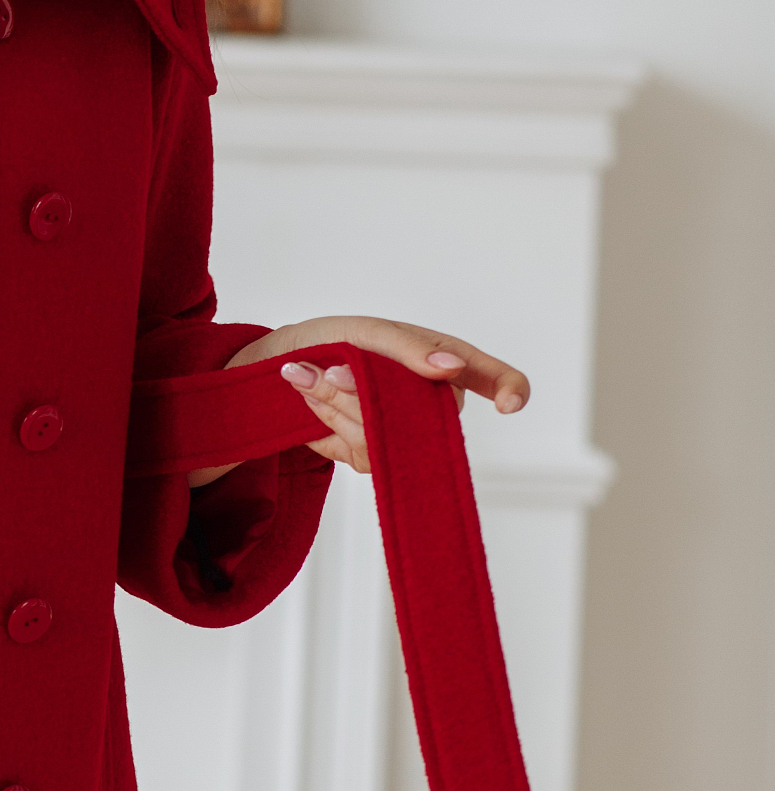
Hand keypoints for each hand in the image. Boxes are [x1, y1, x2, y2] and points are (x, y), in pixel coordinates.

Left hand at [211, 318, 529, 478]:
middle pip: (425, 414)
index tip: (509, 401)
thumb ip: (409, 350)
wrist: (281, 367)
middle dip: (368, 393)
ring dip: (337, 404)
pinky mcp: (371, 457)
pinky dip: (325, 420)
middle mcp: (429, 401)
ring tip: (309, 376)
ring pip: (384, 436)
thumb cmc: (332, 340)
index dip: (511, 388)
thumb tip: (450, 368)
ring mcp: (402, 434)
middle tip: (330, 368)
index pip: (494, 377)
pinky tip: (311, 401)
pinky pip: (357, 450)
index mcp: (442, 360)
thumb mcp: (369, 332)